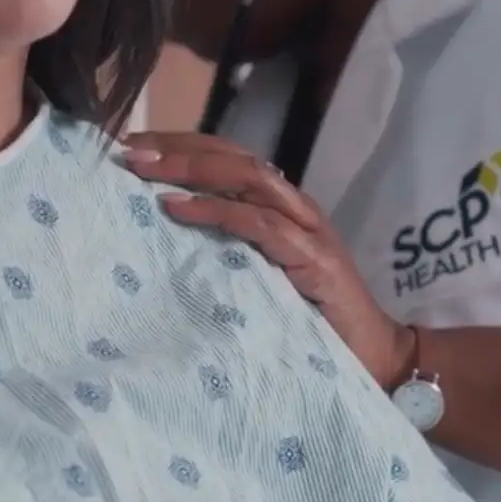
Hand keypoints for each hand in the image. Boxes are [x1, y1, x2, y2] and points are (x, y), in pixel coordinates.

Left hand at [122, 130, 417, 390]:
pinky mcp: (315, 259)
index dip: (181, 144)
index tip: (131, 147)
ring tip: (144, 170)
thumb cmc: (311, 321)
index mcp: (281, 206)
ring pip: (246, 177)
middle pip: (232, 156)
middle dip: (177, 148)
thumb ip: (227, 249)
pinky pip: (259, 223)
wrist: (374, 357)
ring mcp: (308, 229)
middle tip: (127, 151)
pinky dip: (215, 210)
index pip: (227, 155)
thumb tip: (163, 234)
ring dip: (190, 169)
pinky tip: (177, 208)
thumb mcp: (259, 276)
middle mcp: (295, 207)